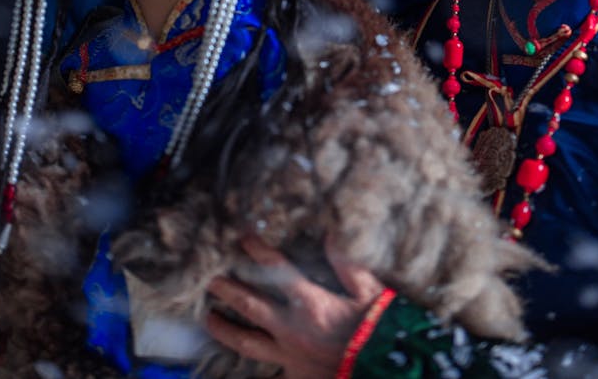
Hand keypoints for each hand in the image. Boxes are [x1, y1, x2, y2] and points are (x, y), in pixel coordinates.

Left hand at [206, 236, 383, 378]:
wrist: (388, 371)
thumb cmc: (378, 330)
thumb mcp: (369, 290)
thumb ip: (347, 262)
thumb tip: (331, 233)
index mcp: (309, 302)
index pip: (275, 269)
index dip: (256, 250)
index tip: (241, 237)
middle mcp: (291, 329)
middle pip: (249, 305)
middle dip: (227, 289)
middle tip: (211, 280)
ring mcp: (289, 357)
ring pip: (247, 342)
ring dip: (224, 329)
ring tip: (209, 320)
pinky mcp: (295, 378)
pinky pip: (266, 377)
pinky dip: (253, 372)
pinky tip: (236, 368)